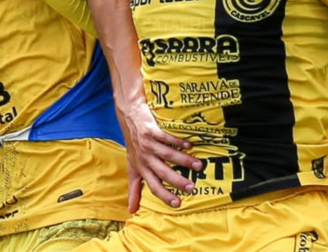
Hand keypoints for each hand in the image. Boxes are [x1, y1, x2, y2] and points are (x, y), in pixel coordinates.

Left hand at [118, 95, 201, 212]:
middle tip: (191, 188)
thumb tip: (132, 210)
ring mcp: (147, 144)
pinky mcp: (150, 130)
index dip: (164, 195)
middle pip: (162, 172)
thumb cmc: (132, 144)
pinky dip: (178, 142)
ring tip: (198, 165)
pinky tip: (189, 145)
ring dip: (184, 160)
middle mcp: (144, 158)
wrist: (128, 116)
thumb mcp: (131, 167)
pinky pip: (166, 137)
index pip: (153, 186)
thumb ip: (134, 189)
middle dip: (177, 181)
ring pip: (167, 155)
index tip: (178, 204)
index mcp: (141, 168)